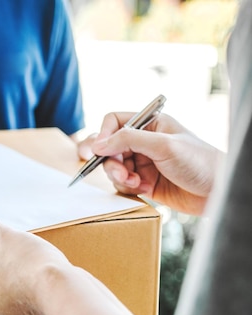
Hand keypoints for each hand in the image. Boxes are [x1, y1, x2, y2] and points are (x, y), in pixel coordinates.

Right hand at [91, 112, 221, 215]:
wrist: (216, 192)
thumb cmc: (199, 162)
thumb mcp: (163, 145)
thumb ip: (128, 140)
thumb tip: (97, 143)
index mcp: (150, 124)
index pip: (114, 122)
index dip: (103, 135)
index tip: (99, 150)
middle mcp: (143, 142)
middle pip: (109, 147)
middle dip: (111, 162)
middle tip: (121, 173)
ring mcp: (142, 162)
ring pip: (113, 167)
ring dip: (119, 177)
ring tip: (136, 183)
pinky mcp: (143, 182)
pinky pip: (121, 183)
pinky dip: (126, 187)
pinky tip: (143, 190)